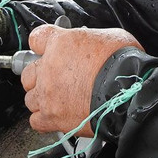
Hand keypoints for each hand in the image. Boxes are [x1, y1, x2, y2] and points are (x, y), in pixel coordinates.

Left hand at [21, 25, 142, 136]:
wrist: (129, 91)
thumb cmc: (123, 63)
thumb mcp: (109, 36)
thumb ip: (90, 39)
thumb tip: (93, 43)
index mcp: (61, 44)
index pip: (37, 38)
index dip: (43, 45)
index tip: (46, 49)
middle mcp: (49, 68)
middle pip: (28, 72)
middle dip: (40, 75)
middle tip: (55, 77)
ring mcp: (48, 94)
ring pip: (30, 97)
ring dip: (42, 98)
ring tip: (59, 99)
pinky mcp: (52, 117)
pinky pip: (36, 120)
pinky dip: (44, 119)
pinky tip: (57, 115)